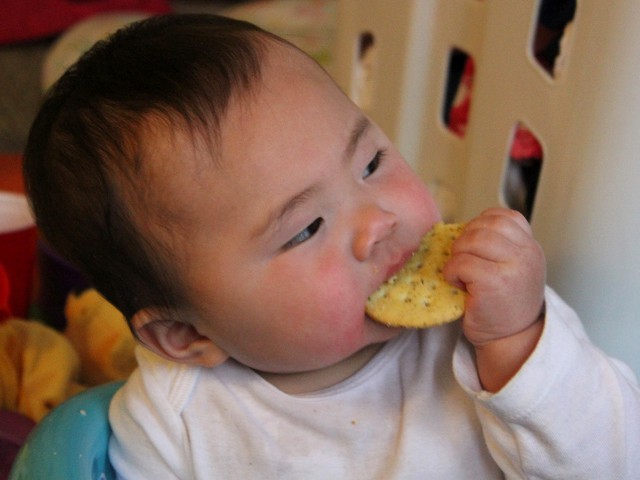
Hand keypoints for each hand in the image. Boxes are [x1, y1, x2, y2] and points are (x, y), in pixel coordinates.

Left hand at [444, 208, 545, 390]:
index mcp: (530, 247)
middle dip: (465, 240)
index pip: (503, 216)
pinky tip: (459, 286)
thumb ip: (498, 245)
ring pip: (472, 240)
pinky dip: (453, 272)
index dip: (480, 225)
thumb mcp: (511, 268)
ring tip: (462, 274)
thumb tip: (461, 228)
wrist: (511, 340)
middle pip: (485, 225)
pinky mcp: (494, 283)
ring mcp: (513, 268)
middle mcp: (527, 254)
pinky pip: (462, 262)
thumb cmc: (503, 304)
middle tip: (463, 262)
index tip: (474, 246)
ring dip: (458, 256)